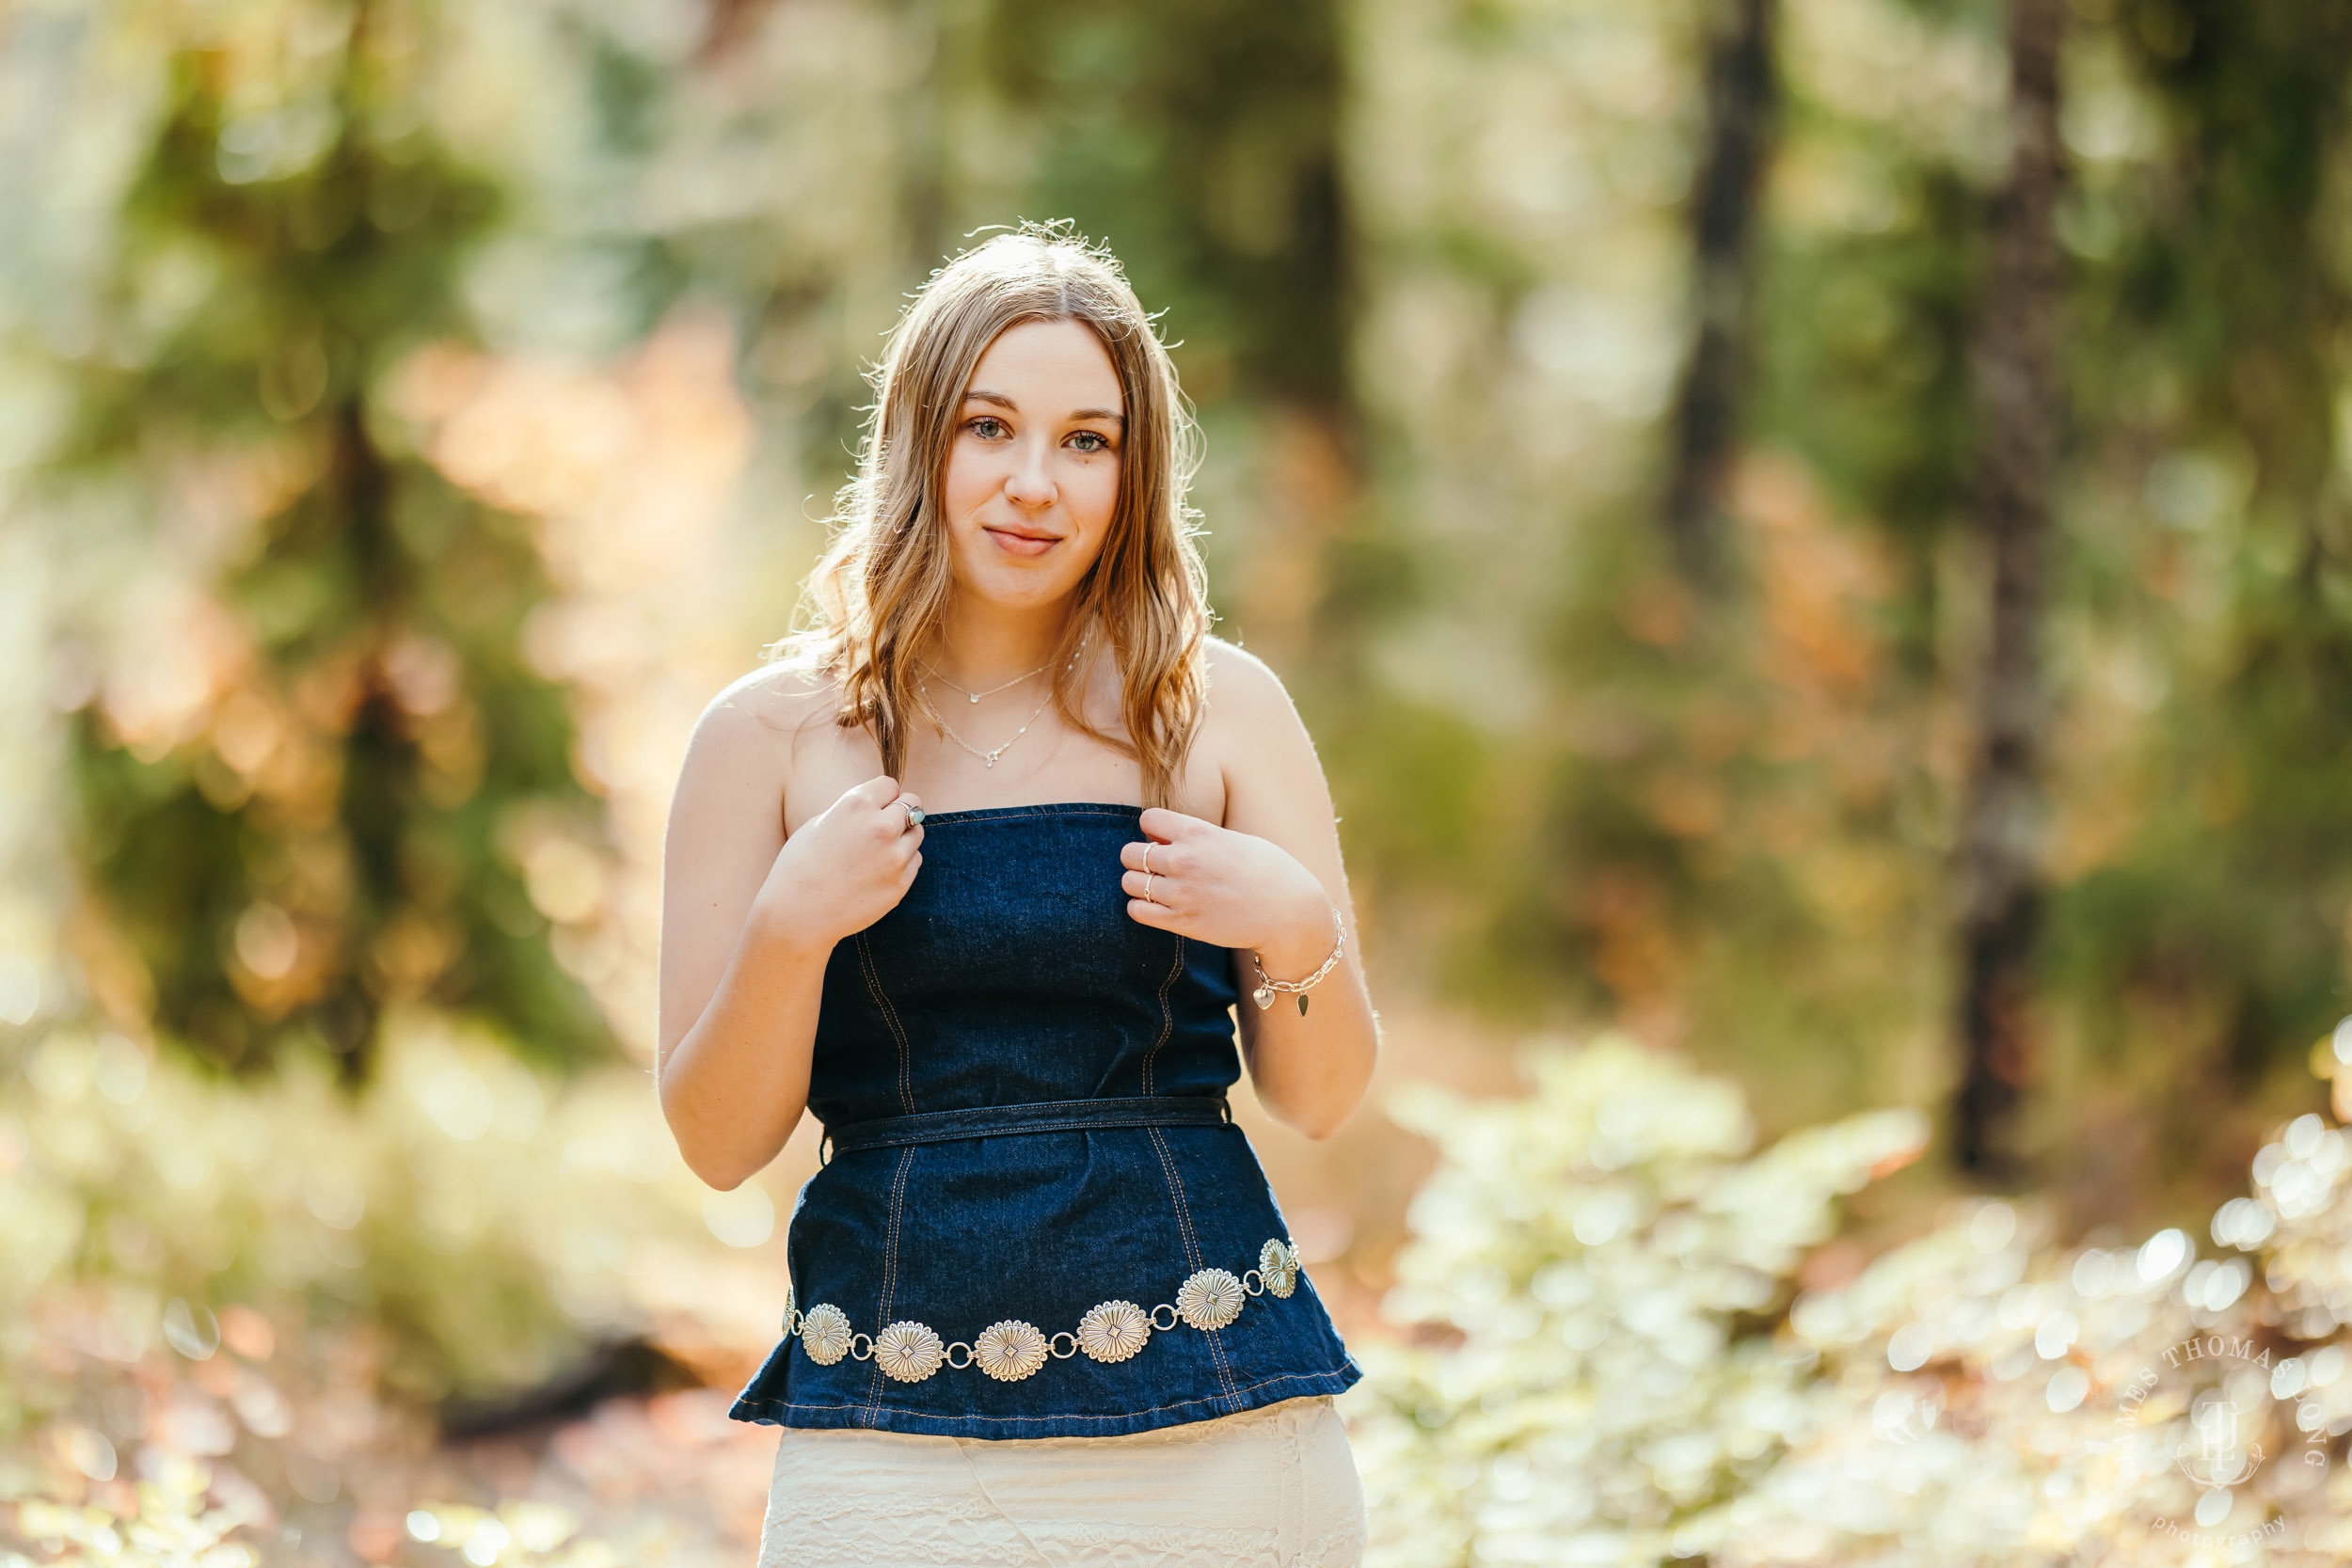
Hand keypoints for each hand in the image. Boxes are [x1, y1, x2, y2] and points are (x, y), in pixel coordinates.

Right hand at [752, 776, 922, 951]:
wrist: (797, 914)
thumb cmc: (799, 867)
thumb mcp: (819, 824)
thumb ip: (853, 812)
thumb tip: (880, 806)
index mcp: (856, 804)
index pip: (890, 785)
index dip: (883, 796)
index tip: (875, 807)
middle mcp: (881, 826)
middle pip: (912, 803)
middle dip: (900, 812)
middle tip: (884, 826)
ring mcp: (894, 856)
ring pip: (917, 833)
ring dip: (903, 838)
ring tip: (876, 853)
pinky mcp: (901, 883)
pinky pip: (914, 861)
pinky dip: (902, 863)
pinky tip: (876, 873)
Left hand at [1118, 807, 1332, 964]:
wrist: (1287, 911)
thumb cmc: (1267, 870)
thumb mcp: (1234, 839)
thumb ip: (1198, 837)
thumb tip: (1163, 837)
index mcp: (1197, 833)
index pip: (1148, 819)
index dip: (1154, 829)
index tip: (1165, 840)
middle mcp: (1183, 860)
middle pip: (1129, 853)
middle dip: (1139, 858)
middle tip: (1157, 867)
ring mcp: (1180, 893)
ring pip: (1129, 882)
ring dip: (1138, 883)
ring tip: (1156, 887)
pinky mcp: (1182, 922)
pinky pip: (1137, 911)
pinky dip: (1140, 907)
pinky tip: (1157, 906)